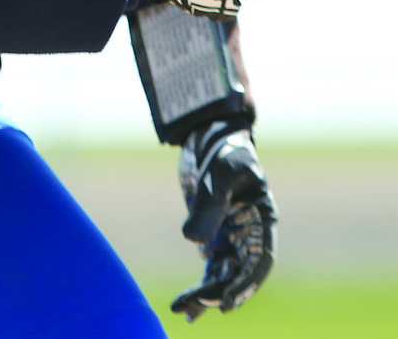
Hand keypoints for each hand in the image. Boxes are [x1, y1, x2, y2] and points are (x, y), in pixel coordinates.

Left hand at [172, 120, 276, 320]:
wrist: (210, 134)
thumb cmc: (223, 150)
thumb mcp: (219, 173)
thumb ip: (209, 206)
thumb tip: (193, 242)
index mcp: (262, 220)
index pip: (259, 260)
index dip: (246, 283)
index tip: (228, 300)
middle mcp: (249, 235)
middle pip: (239, 272)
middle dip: (220, 291)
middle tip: (198, 305)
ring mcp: (231, 238)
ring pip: (222, 275)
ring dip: (206, 295)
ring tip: (183, 312)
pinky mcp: (213, 236)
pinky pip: (209, 267)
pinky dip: (199, 285)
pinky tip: (186, 304)